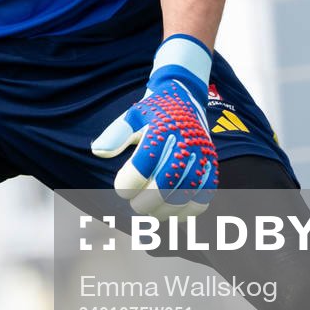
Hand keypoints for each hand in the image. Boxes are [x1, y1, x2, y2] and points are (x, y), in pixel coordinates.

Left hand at [89, 34, 217, 217]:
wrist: (185, 97)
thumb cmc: (154, 111)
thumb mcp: (132, 116)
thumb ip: (115, 134)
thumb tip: (98, 151)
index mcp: (162, 128)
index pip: (143, 165)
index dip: (128, 183)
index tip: (121, 189)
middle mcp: (185, 141)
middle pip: (166, 182)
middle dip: (147, 201)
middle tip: (135, 204)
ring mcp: (201, 154)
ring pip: (187, 192)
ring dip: (166, 209)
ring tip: (152, 211)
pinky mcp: (212, 164)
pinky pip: (206, 193)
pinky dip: (190, 209)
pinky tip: (174, 212)